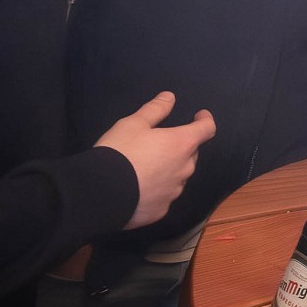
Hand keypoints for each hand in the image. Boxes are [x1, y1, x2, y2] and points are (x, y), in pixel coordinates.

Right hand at [96, 91, 215, 230]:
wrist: (100, 192)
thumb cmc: (119, 152)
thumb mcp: (133, 124)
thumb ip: (155, 109)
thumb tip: (170, 97)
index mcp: (181, 144)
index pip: (206, 129)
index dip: (205, 120)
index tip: (200, 116)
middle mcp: (184, 169)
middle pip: (191, 154)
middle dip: (182, 146)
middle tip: (162, 142)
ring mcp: (174, 192)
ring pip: (179, 176)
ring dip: (170, 168)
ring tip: (147, 165)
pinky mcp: (162, 210)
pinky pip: (165, 196)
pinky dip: (158, 189)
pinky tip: (140, 187)